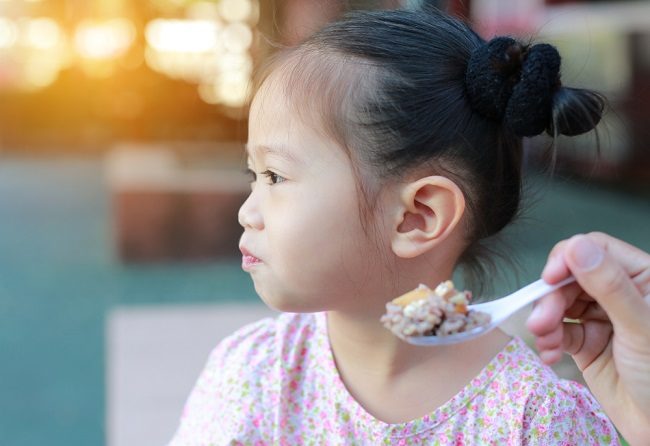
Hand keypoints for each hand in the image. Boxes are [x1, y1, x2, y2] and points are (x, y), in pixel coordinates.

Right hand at [526, 232, 649, 444]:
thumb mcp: (640, 328)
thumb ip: (609, 286)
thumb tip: (577, 247)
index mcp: (643, 279)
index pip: (597, 251)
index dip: (569, 259)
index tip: (549, 278)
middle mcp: (620, 294)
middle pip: (571, 278)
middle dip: (551, 299)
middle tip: (541, 322)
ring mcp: (601, 318)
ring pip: (560, 304)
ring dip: (546, 321)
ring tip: (544, 341)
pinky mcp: (586, 342)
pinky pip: (558, 331)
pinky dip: (548, 341)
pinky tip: (549, 354)